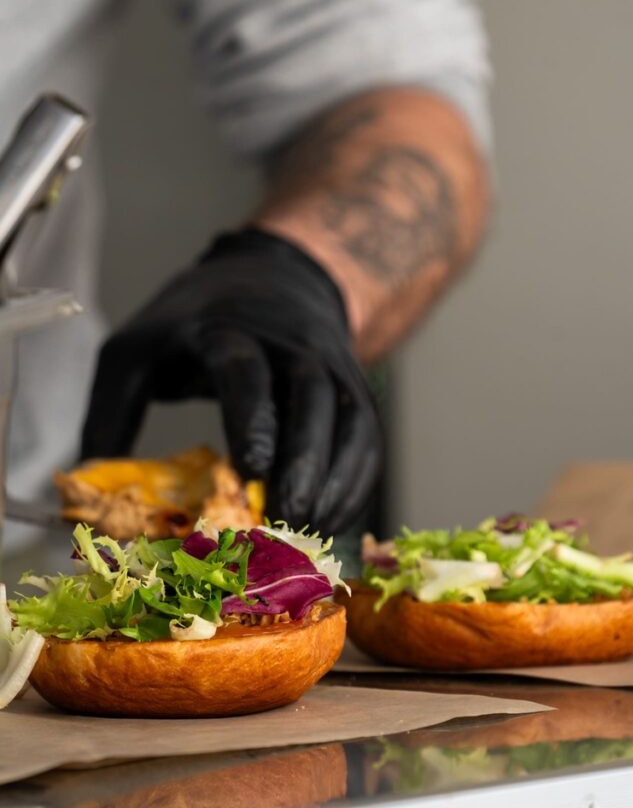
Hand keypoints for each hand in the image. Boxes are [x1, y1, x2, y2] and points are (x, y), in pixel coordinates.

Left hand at [81, 229, 381, 533]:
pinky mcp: (354, 388)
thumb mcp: (138, 346)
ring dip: (338, 478)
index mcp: (229, 328)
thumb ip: (111, 408)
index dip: (252, 418)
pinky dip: (357, 481)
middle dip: (304, 462)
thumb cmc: (194, 323)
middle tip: (287, 518)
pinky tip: (334, 517)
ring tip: (312, 528)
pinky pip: (367, 437)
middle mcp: (291, 343)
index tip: (250, 469)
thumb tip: (90, 483)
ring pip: (351, 419)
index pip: (246, 370)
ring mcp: (330, 364)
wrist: (273, 278)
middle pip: (312, 398)